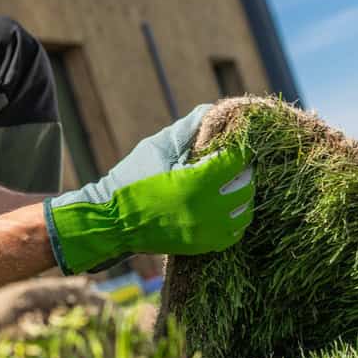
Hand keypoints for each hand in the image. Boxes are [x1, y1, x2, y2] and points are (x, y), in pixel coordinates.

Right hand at [44, 104, 254, 274]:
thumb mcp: (156, 148)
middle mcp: (207, 209)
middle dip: (244, 171)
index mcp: (196, 181)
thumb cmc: (131, 179)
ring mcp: (206, 231)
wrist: (112, 222)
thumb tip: (210, 111)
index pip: (236, 161)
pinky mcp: (202, 246)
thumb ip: (186, 129)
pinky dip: (234, 219)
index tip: (237, 143)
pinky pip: (233, 234)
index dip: (239, 149)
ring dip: (242, 196)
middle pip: (246, 186)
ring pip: (244, 212)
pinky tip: (226, 208)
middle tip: (236, 163)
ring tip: (232, 185)